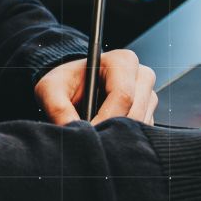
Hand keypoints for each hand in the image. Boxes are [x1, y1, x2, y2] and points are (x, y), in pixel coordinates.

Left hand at [36, 49, 157, 126]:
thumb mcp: (50, 89)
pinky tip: (105, 133)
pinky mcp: (149, 114)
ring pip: (140, 126)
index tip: (88, 131)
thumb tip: (72, 130)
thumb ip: (57, 107)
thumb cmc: (65, 82)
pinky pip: (141, 134)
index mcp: (122, 61)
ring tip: (94, 132)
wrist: (73, 88)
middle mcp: (141, 76)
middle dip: (111, 129)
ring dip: (117, 135)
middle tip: (90, 138)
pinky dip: (123, 139)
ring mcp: (148, 96)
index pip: (123, 95)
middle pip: (136, 113)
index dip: (105, 118)